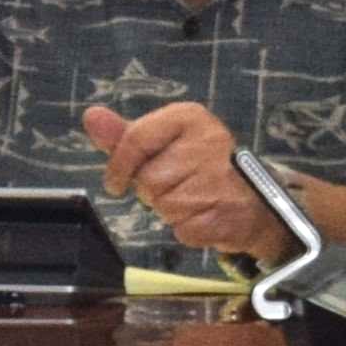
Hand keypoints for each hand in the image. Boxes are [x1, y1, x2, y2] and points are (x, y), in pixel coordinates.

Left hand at [85, 101, 268, 256]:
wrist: (255, 202)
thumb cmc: (201, 168)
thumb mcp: (164, 142)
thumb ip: (125, 134)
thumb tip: (90, 116)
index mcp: (190, 117)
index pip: (135, 139)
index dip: (119, 166)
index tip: (116, 182)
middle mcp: (208, 142)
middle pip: (147, 179)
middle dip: (154, 190)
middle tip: (179, 185)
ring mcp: (218, 179)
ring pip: (163, 205)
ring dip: (171, 210)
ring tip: (195, 199)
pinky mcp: (224, 214)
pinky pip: (182, 229)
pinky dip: (188, 229)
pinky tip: (206, 215)